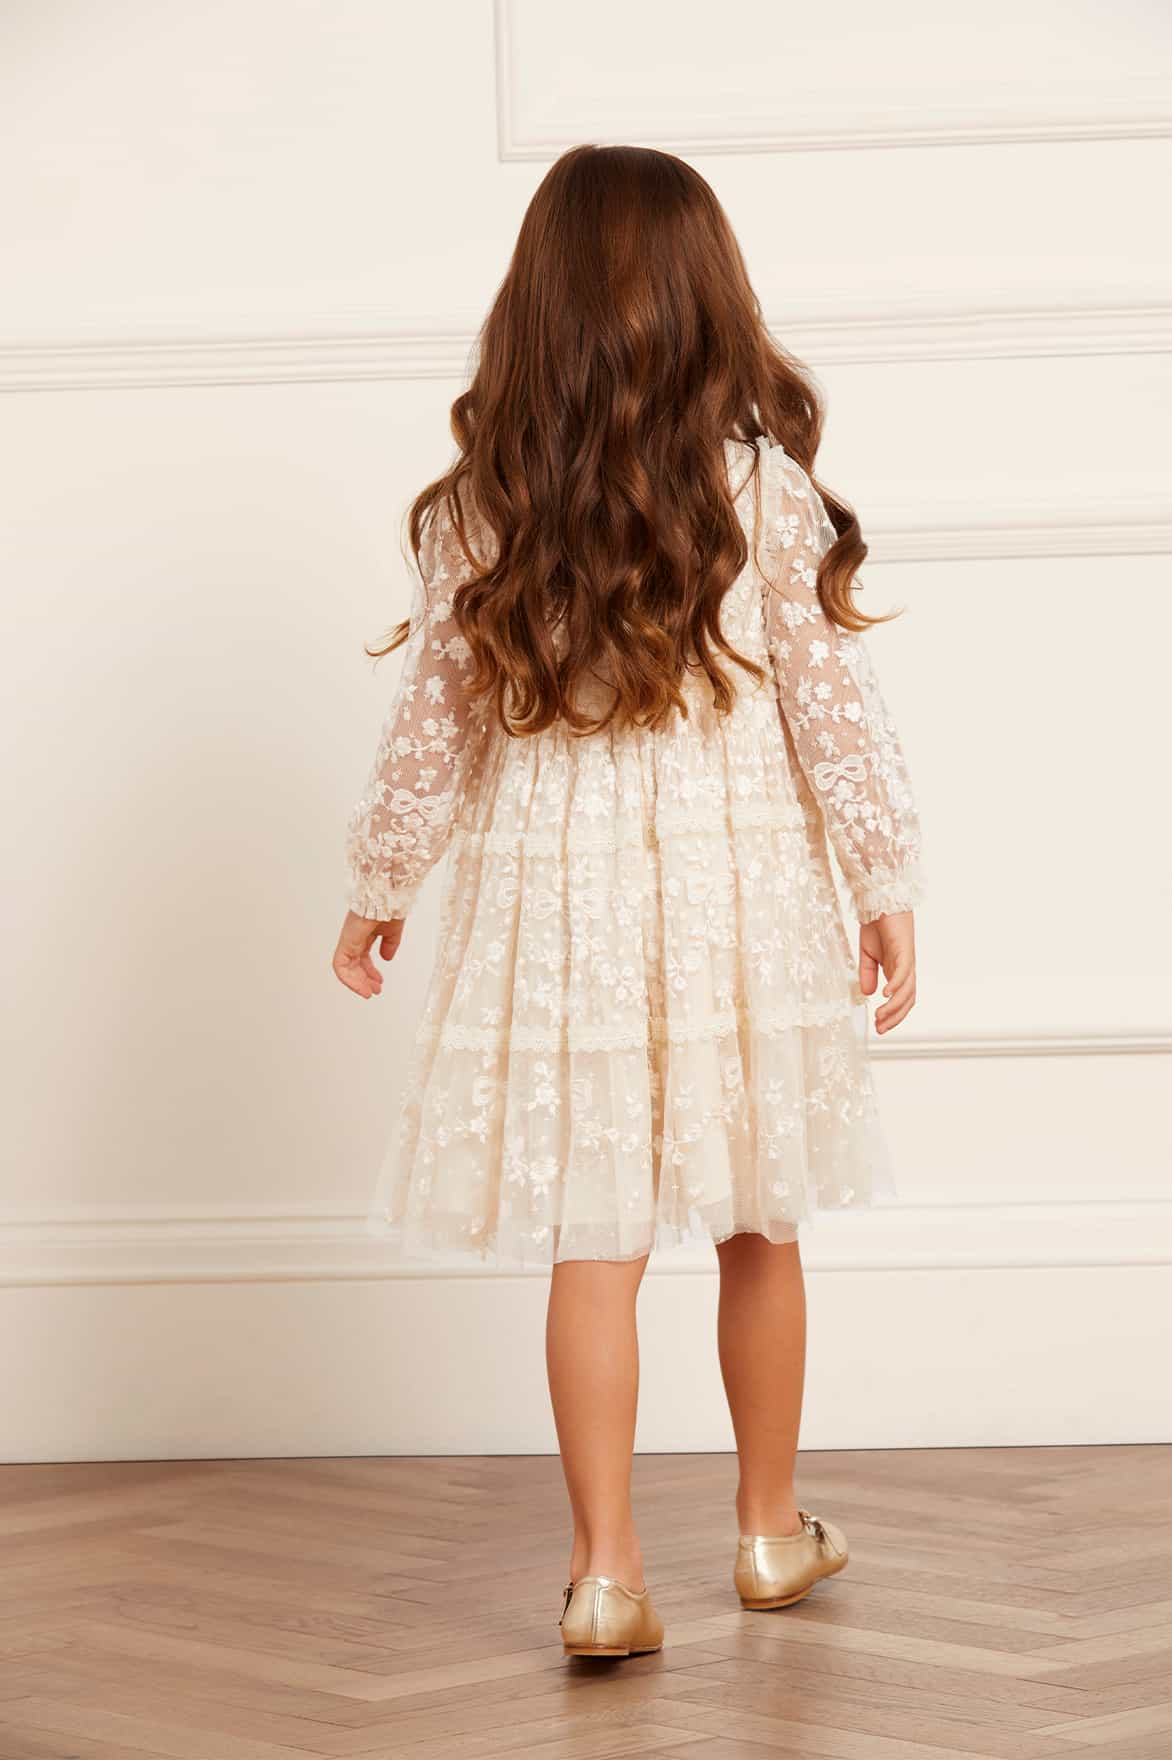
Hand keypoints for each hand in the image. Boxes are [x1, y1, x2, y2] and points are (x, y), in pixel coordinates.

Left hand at [332, 911, 403, 998]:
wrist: (387, 895)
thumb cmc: (390, 906)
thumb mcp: (392, 930)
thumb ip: (389, 944)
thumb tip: (387, 958)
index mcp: (364, 934)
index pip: (362, 957)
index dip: (369, 971)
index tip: (378, 983)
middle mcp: (354, 937)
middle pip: (354, 963)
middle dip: (364, 979)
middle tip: (374, 990)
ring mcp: (348, 940)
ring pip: (346, 967)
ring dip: (357, 982)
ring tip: (369, 992)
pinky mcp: (346, 942)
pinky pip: (341, 965)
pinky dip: (349, 979)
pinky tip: (361, 987)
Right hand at [858, 911, 915, 1033]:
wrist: (880, 901)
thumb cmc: (877, 925)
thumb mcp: (867, 954)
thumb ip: (868, 974)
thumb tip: (869, 994)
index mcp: (897, 971)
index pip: (900, 999)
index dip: (892, 1015)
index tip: (879, 1027)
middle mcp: (905, 968)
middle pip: (907, 1000)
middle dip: (895, 1017)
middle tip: (880, 1028)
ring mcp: (907, 960)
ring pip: (907, 991)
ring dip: (894, 1007)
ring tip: (880, 1016)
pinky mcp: (905, 950)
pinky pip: (903, 973)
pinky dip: (896, 986)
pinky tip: (885, 995)